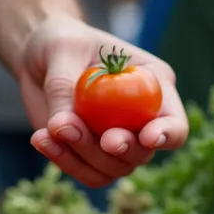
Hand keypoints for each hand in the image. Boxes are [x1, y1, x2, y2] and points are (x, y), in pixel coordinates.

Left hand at [17, 15, 188, 186]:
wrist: (39, 57)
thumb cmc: (61, 41)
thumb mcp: (62, 49)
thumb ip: (64, 88)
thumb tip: (60, 126)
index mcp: (153, 85)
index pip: (174, 121)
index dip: (168, 134)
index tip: (147, 137)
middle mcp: (140, 118)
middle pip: (144, 153)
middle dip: (121, 150)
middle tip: (101, 138)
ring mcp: (116, 139)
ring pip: (113, 168)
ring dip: (83, 157)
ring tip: (50, 130)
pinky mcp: (89, 153)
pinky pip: (85, 172)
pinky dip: (63, 162)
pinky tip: (41, 139)